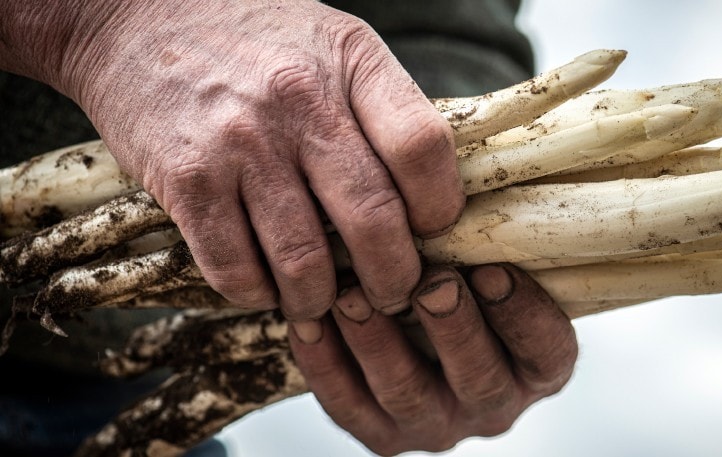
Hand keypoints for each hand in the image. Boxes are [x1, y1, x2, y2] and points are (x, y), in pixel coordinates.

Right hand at [39, 1, 464, 330]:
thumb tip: (429, 195)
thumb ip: (382, 108)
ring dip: (322, 300)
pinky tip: (266, 286)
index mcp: (351, 61)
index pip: (422, 148)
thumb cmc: (253, 39)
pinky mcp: (187, 180)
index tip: (432, 231)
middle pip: (374, 219)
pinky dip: (258, 294)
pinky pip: (235, 269)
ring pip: (304, 262)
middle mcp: (298, 102)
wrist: (136, 17)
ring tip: (325, 301)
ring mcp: (241, 143)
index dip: (440, 206)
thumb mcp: (334, 45)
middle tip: (393, 292)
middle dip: (394, 277)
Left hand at [289, 264, 578, 454]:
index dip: (523, 314)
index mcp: (536, 367)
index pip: (547, 350)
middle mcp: (493, 403)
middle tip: (431, 281)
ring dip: (379, 343)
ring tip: (353, 296)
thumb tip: (468, 184)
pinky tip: (309, 320)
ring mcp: (436, 424)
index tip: (492, 268)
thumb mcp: (491, 261)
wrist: (413, 328)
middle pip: (479, 378)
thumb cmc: (463, 276)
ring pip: (407, 394)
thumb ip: (491, 243)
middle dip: (453, 327)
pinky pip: (348, 406)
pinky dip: (326, 363)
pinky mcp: (381, 434)